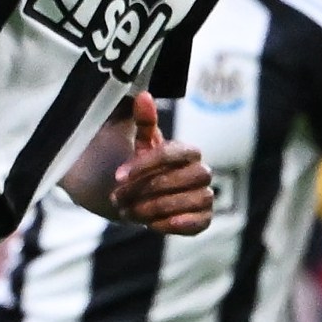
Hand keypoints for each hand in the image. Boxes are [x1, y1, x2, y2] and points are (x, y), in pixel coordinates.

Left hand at [105, 93, 216, 234]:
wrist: (147, 196)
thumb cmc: (146, 168)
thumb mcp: (142, 144)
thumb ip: (144, 122)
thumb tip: (143, 96)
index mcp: (188, 152)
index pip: (171, 153)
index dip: (144, 164)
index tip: (117, 176)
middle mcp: (201, 173)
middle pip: (181, 179)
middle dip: (146, 189)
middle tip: (117, 198)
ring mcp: (205, 196)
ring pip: (189, 201)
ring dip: (155, 208)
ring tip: (128, 212)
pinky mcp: (203, 218)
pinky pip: (198, 223)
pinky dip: (176, 224)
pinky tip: (152, 225)